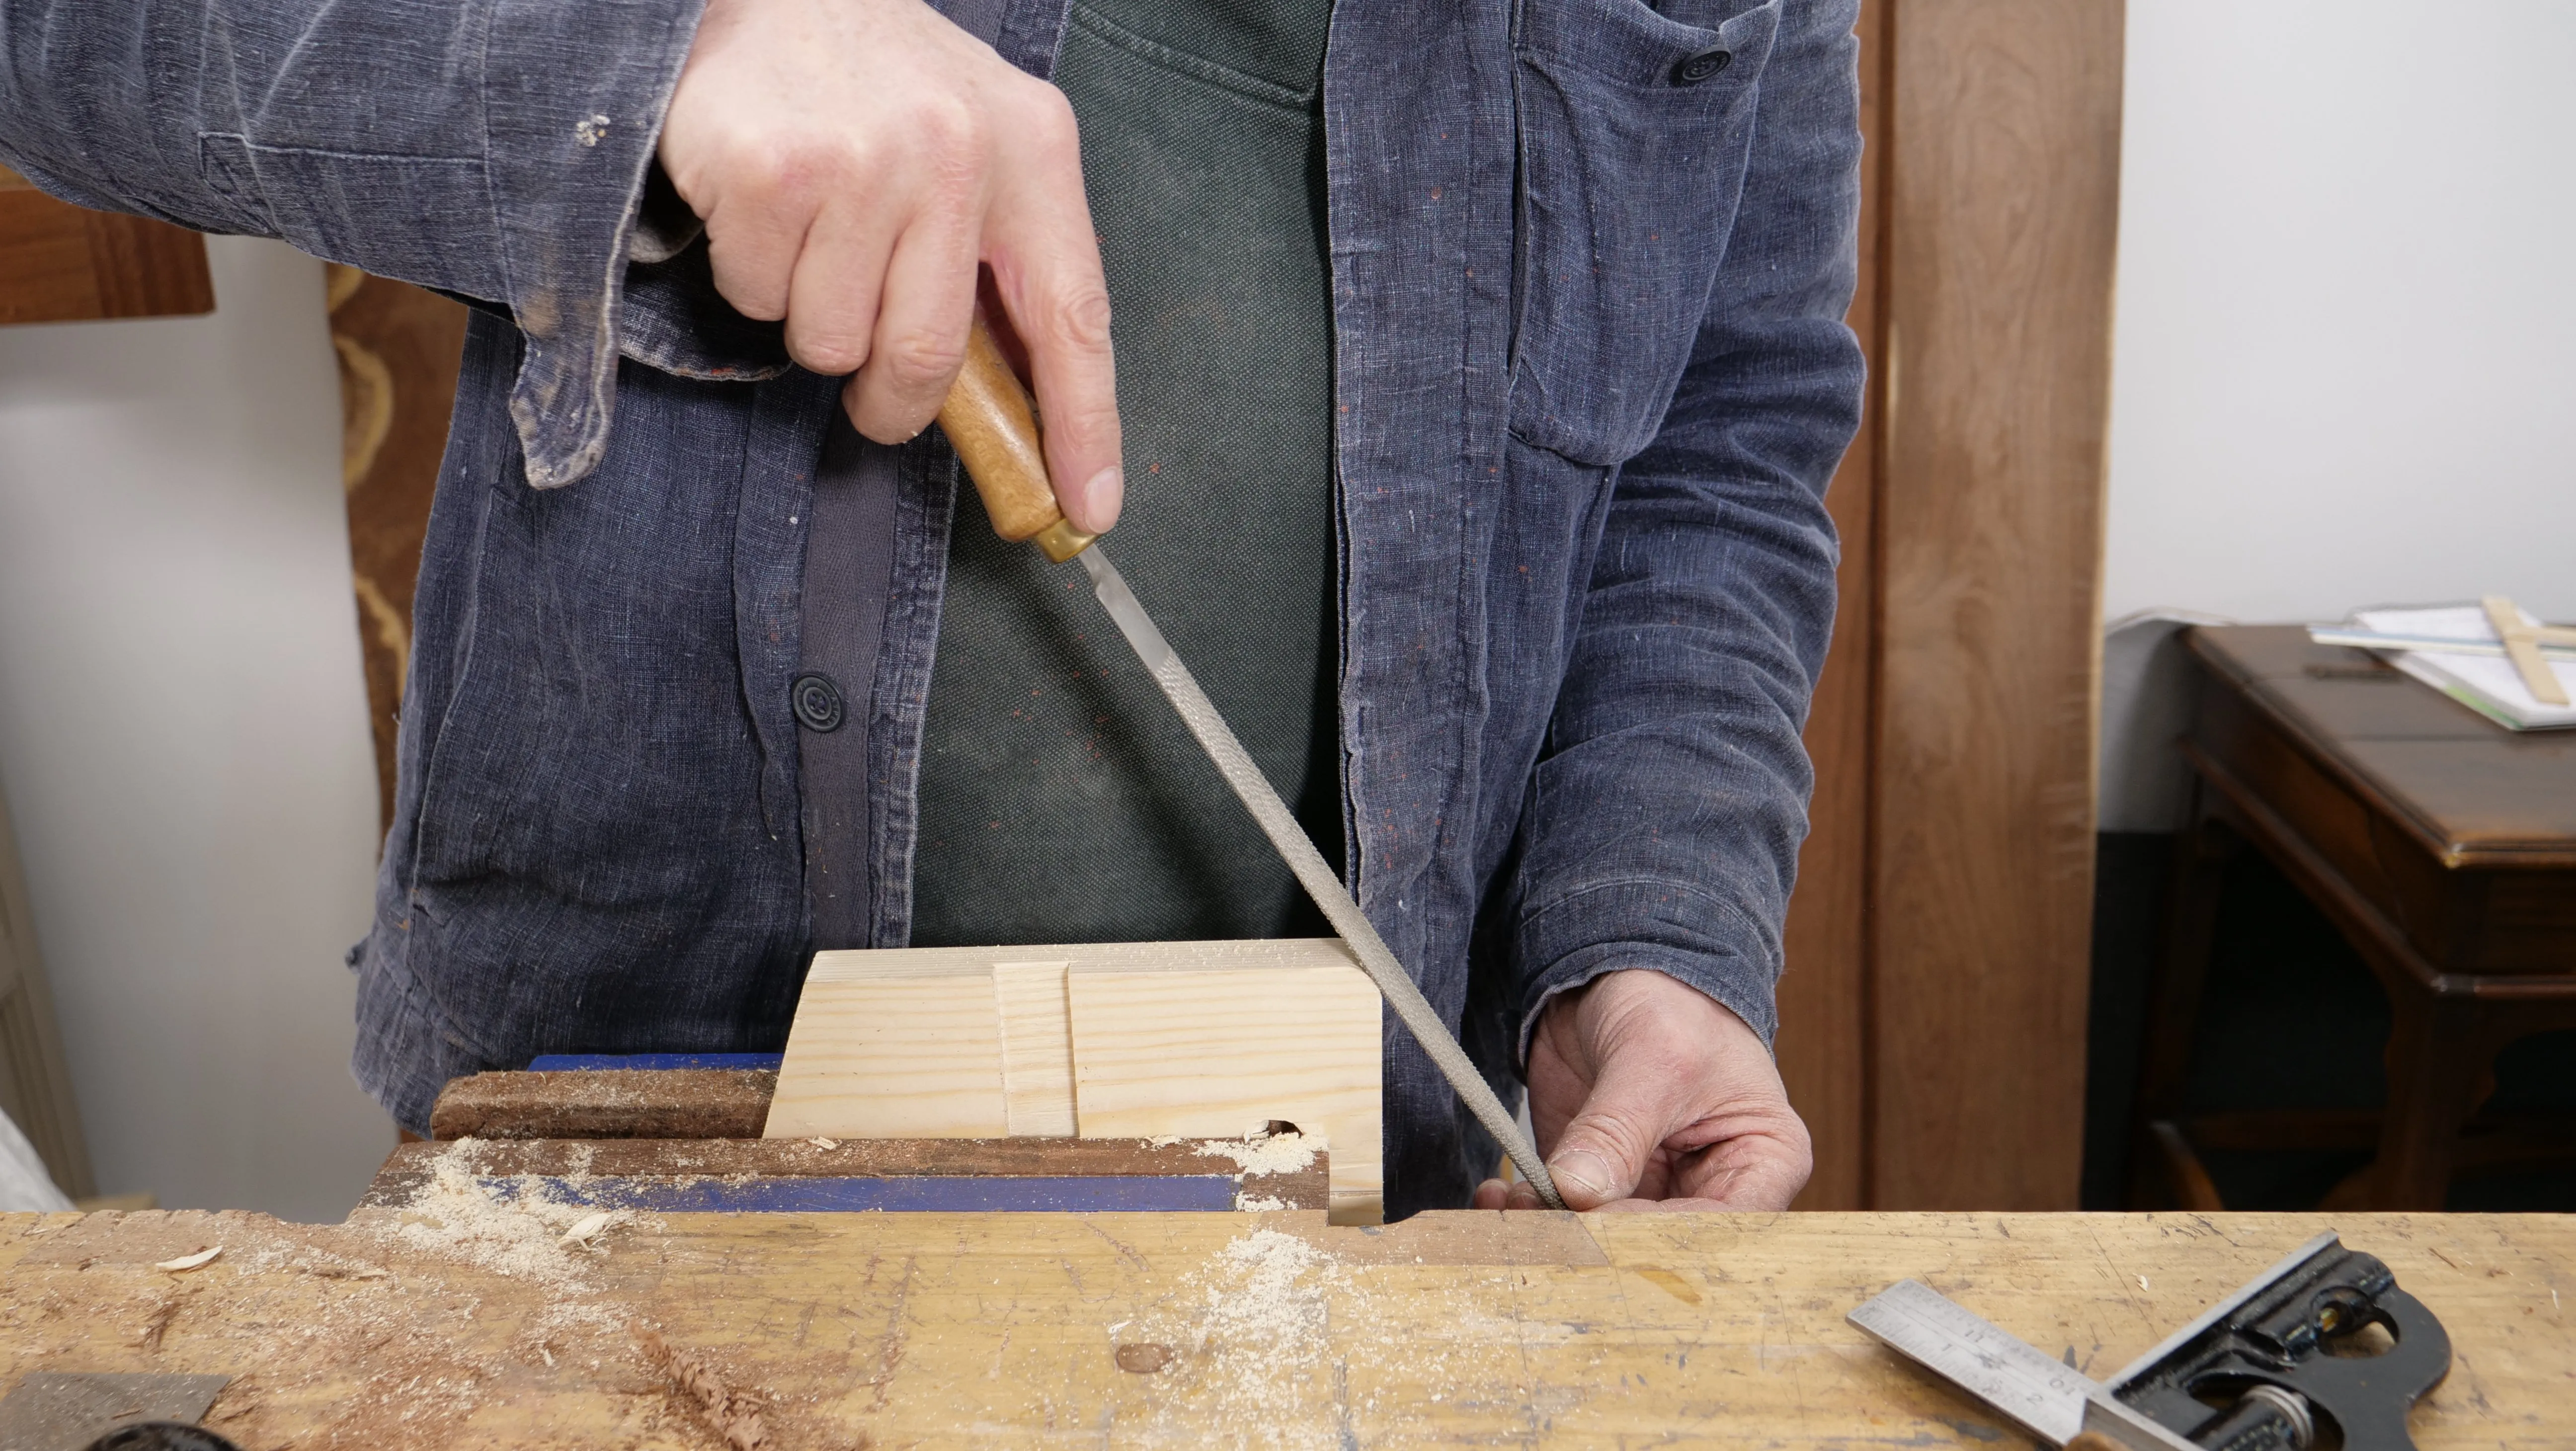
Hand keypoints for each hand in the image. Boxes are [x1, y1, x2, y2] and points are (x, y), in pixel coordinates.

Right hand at [659, 0, 1122, 531]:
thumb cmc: (889, 88)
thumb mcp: (984, 148)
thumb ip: (1009, 264)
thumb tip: (1024, 414)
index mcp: (1032, 150)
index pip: (1074, 315)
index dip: (1083, 425)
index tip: (1087, 509)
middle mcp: (955, 150)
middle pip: (926, 356)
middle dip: (893, 401)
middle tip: (873, 390)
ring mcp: (859, 159)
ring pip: (830, 342)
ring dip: (813, 321)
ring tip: (815, 243)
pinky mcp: (769, 170)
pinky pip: (759, 298)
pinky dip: (754, 277)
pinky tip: (769, 210)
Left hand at [1472, 969, 1811, 1211]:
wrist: (1618, 973)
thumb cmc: (1673, 1002)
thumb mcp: (1654, 1056)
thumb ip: (1618, 1128)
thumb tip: (1577, 1192)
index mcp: (1763, 1163)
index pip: (1721, 1227)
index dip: (1660, 1238)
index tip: (1598, 1225)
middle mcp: (1711, 1191)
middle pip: (1662, 1247)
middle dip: (1597, 1245)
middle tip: (1542, 1232)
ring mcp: (1649, 1193)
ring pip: (1605, 1243)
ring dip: (1552, 1234)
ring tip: (1510, 1210)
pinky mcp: (1596, 1185)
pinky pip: (1564, 1219)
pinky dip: (1527, 1216)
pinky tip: (1495, 1200)